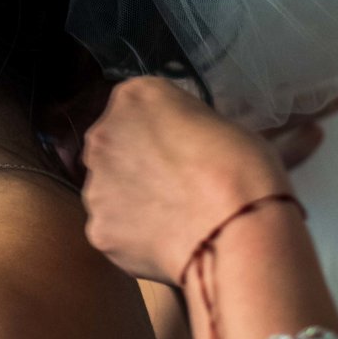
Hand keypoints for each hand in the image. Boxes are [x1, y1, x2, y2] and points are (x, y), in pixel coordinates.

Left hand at [81, 77, 289, 282]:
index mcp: (135, 97)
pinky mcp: (98, 228)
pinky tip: (164, 241)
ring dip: (131, 201)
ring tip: (171, 220)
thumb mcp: (218, 123)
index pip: (138, 108)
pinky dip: (134, 238)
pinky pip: (115, 230)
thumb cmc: (242, 168)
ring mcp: (95, 184)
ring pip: (109, 191)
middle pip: (114, 147)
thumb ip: (183, 129)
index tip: (181, 150)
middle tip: (174, 187)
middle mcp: (104, 135)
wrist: (233, 228)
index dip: (161, 132)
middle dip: (136, 164)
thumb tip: (181, 148)